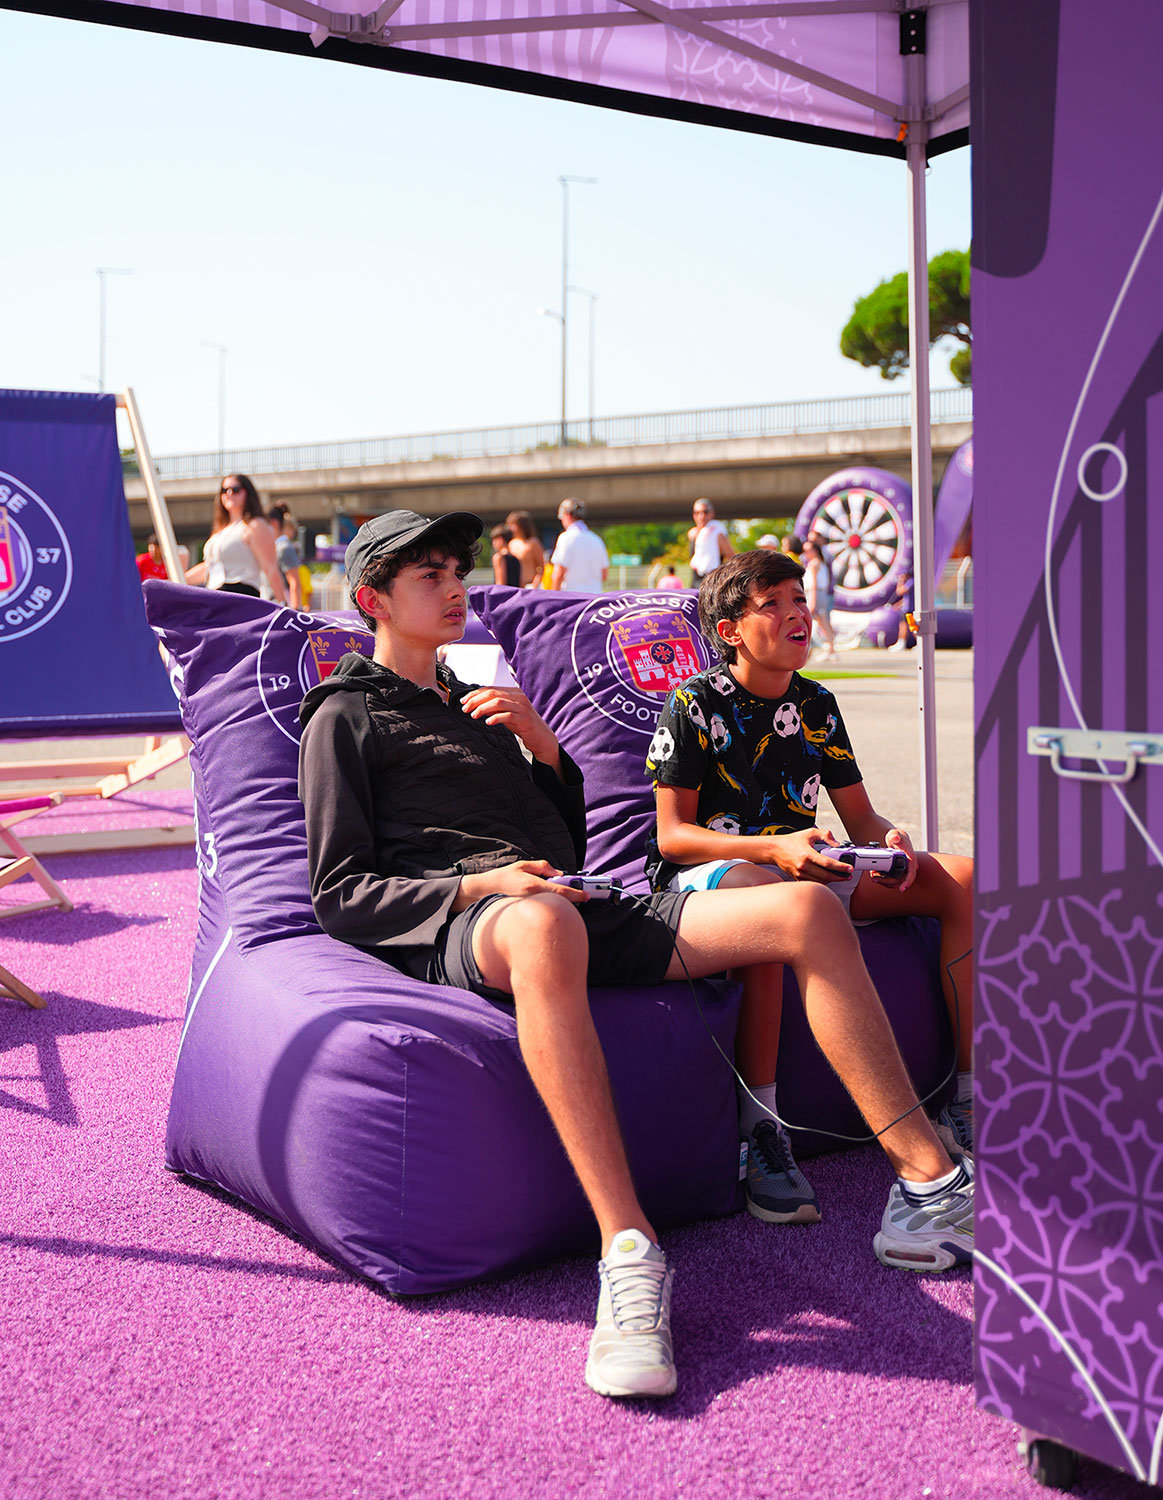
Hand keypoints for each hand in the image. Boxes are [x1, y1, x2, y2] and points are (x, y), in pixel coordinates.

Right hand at [454, 860, 587, 910]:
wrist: (487, 890)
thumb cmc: (504, 877)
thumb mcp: (523, 865)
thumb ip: (542, 867)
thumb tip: (559, 874)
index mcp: (533, 885)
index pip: (559, 891)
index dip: (576, 894)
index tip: (587, 895)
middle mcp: (533, 897)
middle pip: (559, 901)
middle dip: (572, 899)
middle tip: (582, 896)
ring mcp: (530, 905)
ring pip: (552, 905)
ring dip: (562, 902)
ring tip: (567, 898)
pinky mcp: (527, 910)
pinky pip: (544, 908)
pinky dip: (551, 905)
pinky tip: (551, 902)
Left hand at [459, 687, 560, 768]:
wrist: (541, 738)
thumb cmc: (522, 725)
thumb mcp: (506, 713)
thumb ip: (494, 707)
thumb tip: (474, 705)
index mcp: (514, 692)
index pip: (490, 689)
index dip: (475, 694)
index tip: (463, 701)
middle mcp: (519, 697)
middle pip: (493, 694)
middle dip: (476, 700)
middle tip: (465, 708)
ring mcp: (523, 707)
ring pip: (498, 702)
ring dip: (483, 708)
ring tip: (473, 715)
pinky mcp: (525, 719)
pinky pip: (508, 715)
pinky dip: (496, 717)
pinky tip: (488, 722)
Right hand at [767, 827, 853, 883]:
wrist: (775, 849)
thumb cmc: (791, 841)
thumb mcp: (810, 832)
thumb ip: (826, 835)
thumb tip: (837, 843)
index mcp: (807, 854)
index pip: (828, 863)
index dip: (841, 867)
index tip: (849, 868)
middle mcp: (803, 866)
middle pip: (826, 876)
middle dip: (839, 877)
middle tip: (847, 875)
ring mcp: (800, 873)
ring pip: (821, 881)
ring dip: (831, 880)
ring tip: (838, 876)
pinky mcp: (797, 878)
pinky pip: (813, 883)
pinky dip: (822, 881)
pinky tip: (826, 877)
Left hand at [875, 828, 916, 891]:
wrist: (895, 838)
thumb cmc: (897, 837)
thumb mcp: (895, 834)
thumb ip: (895, 836)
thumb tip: (894, 838)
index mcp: (910, 859)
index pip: (911, 874)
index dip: (907, 882)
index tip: (902, 889)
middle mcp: (907, 867)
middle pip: (899, 880)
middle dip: (887, 882)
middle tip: (875, 878)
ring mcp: (901, 870)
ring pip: (894, 881)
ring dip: (883, 881)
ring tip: (873, 876)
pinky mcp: (895, 871)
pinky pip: (890, 878)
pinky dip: (882, 878)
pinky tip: (875, 874)